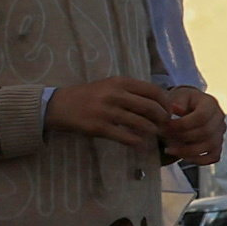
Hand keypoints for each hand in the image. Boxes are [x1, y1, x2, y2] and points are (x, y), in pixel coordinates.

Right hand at [48, 78, 180, 151]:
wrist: (58, 105)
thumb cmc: (88, 96)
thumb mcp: (109, 85)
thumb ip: (131, 91)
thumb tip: (158, 102)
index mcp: (120, 82)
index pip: (154, 91)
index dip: (166, 103)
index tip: (168, 111)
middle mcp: (115, 94)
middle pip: (151, 107)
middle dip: (162, 119)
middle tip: (164, 126)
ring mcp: (107, 111)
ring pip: (141, 123)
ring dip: (151, 131)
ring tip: (153, 134)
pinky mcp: (99, 127)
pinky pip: (126, 137)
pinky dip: (137, 142)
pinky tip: (139, 143)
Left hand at [156, 87, 225, 167]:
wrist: (188, 107)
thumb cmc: (180, 101)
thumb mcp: (177, 96)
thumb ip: (176, 101)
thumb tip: (175, 108)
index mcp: (210, 103)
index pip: (201, 117)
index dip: (183, 124)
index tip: (166, 126)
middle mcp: (219, 117)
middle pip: (206, 132)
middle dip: (182, 137)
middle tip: (164, 138)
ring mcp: (220, 132)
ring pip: (210, 146)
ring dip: (188, 151)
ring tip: (169, 149)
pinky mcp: (218, 145)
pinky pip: (213, 157)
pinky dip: (199, 160)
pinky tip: (182, 156)